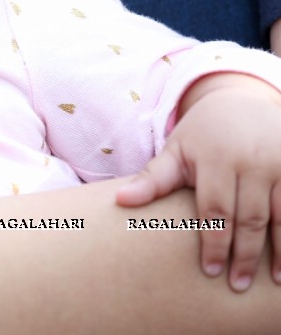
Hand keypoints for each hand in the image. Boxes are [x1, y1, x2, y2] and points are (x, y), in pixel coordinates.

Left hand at [116, 73, 280, 291]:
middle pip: (250, 219)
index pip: (216, 210)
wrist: (241, 100)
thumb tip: (120, 201)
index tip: (210, 272)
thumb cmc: (201, 134)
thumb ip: (153, 178)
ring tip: (272, 281)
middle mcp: (252, 162)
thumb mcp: (176, 150)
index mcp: (217, 158)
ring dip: (279, 253)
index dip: (214, 243)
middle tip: (236, 285)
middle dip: (245, 256)